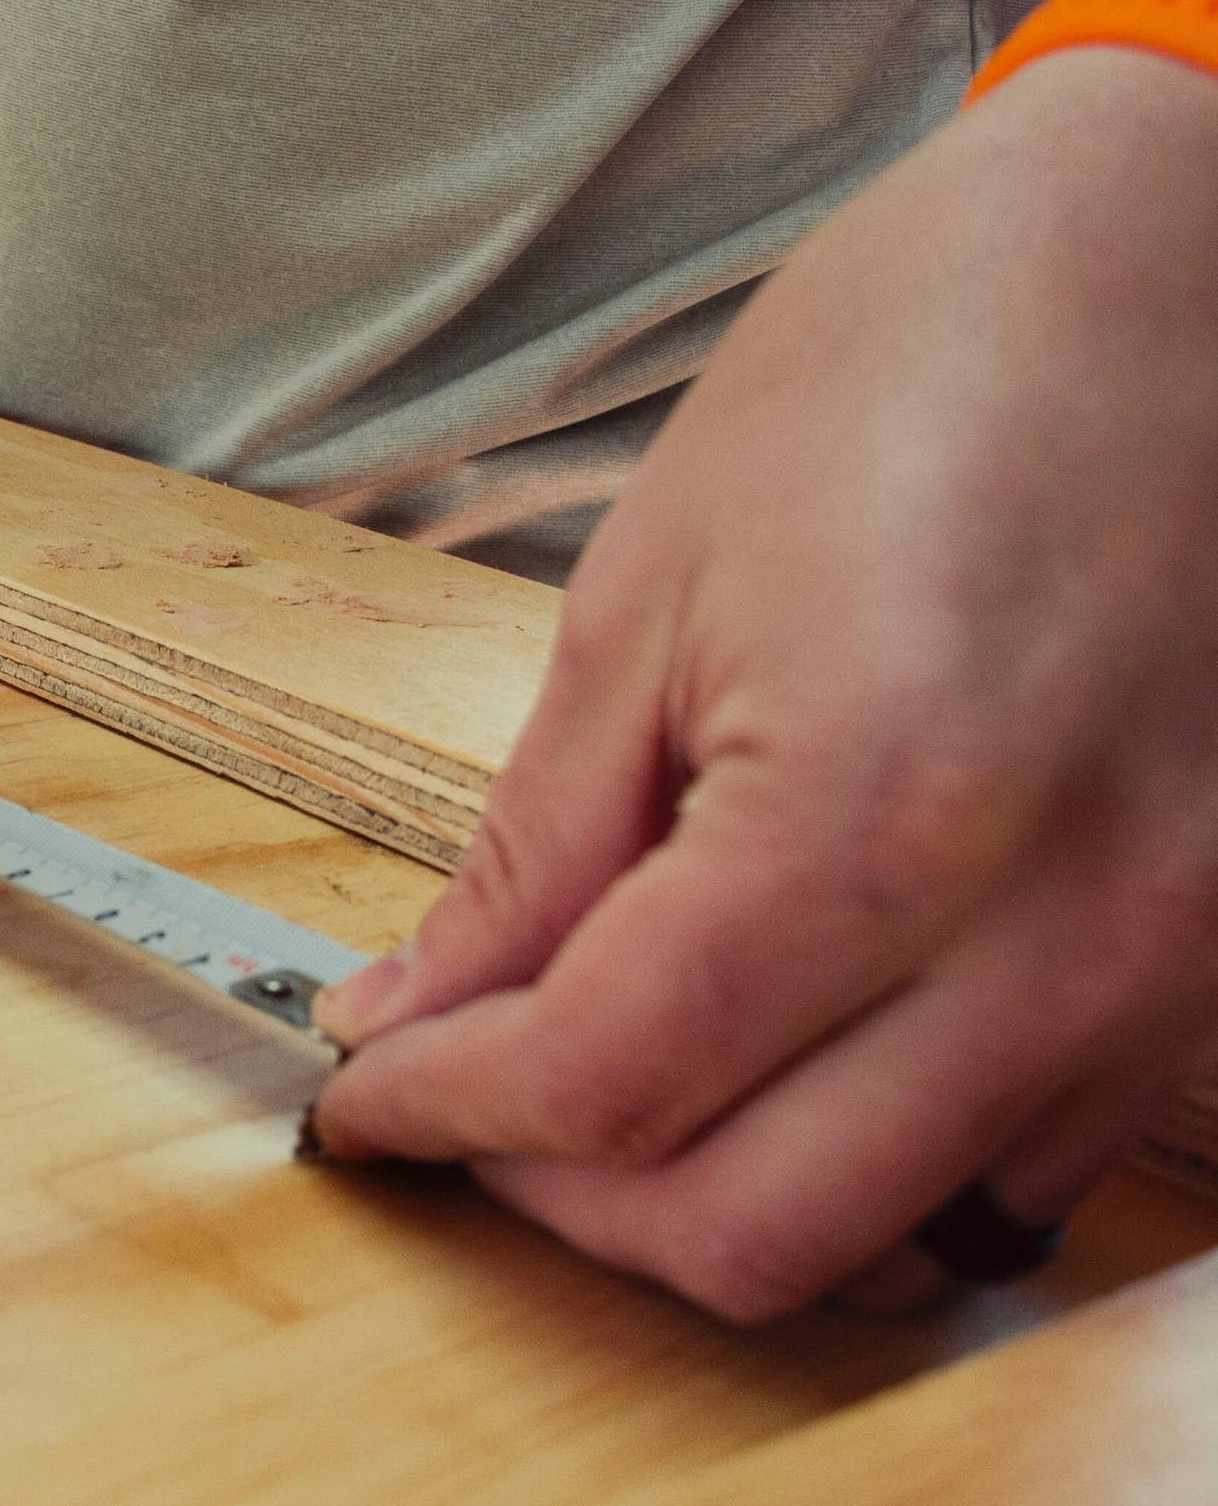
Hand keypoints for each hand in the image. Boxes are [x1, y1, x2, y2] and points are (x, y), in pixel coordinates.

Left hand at [310, 47, 1217, 1320]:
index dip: (448, 1112)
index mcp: (887, 810)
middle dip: (562, 1199)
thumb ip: (535, 855)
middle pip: (752, 1233)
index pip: (611, 1081)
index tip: (368, 1099)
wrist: (1171, 261)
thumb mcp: (652, 598)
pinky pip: (1014, 1175)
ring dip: (712, 1206)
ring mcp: (1174, 972)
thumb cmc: (907, 367)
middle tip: (467, 1104)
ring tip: (607, 1089)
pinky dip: (864, 1171)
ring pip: (894, 1244)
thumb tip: (419, 1012)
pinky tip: (780, 1067)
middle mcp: (1065, 934)